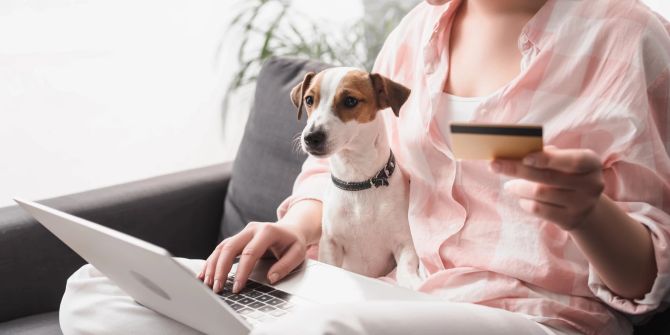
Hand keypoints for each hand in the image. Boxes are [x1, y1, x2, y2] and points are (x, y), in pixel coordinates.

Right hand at [198, 221, 307, 293]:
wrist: (291, 229)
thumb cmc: (294, 242)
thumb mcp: (298, 253)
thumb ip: (285, 266)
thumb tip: (271, 278)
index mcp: (267, 231)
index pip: (250, 253)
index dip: (241, 271)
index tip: (237, 288)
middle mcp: (252, 229)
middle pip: (230, 247)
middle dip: (220, 269)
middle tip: (216, 288)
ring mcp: (243, 232)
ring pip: (222, 247)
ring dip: (212, 265)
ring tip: (207, 283)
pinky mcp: (238, 238)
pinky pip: (221, 248)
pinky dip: (212, 261)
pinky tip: (205, 274)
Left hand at [490, 146, 604, 230]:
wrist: (585, 205)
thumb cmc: (567, 174)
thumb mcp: (565, 161)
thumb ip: (547, 155)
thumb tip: (517, 153)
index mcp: (591, 163)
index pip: (572, 160)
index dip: (547, 159)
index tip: (523, 157)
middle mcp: (591, 184)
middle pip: (548, 177)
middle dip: (518, 170)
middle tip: (495, 165)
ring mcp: (583, 205)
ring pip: (541, 194)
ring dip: (518, 188)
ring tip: (509, 185)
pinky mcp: (571, 220)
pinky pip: (540, 210)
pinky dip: (526, 203)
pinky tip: (522, 199)